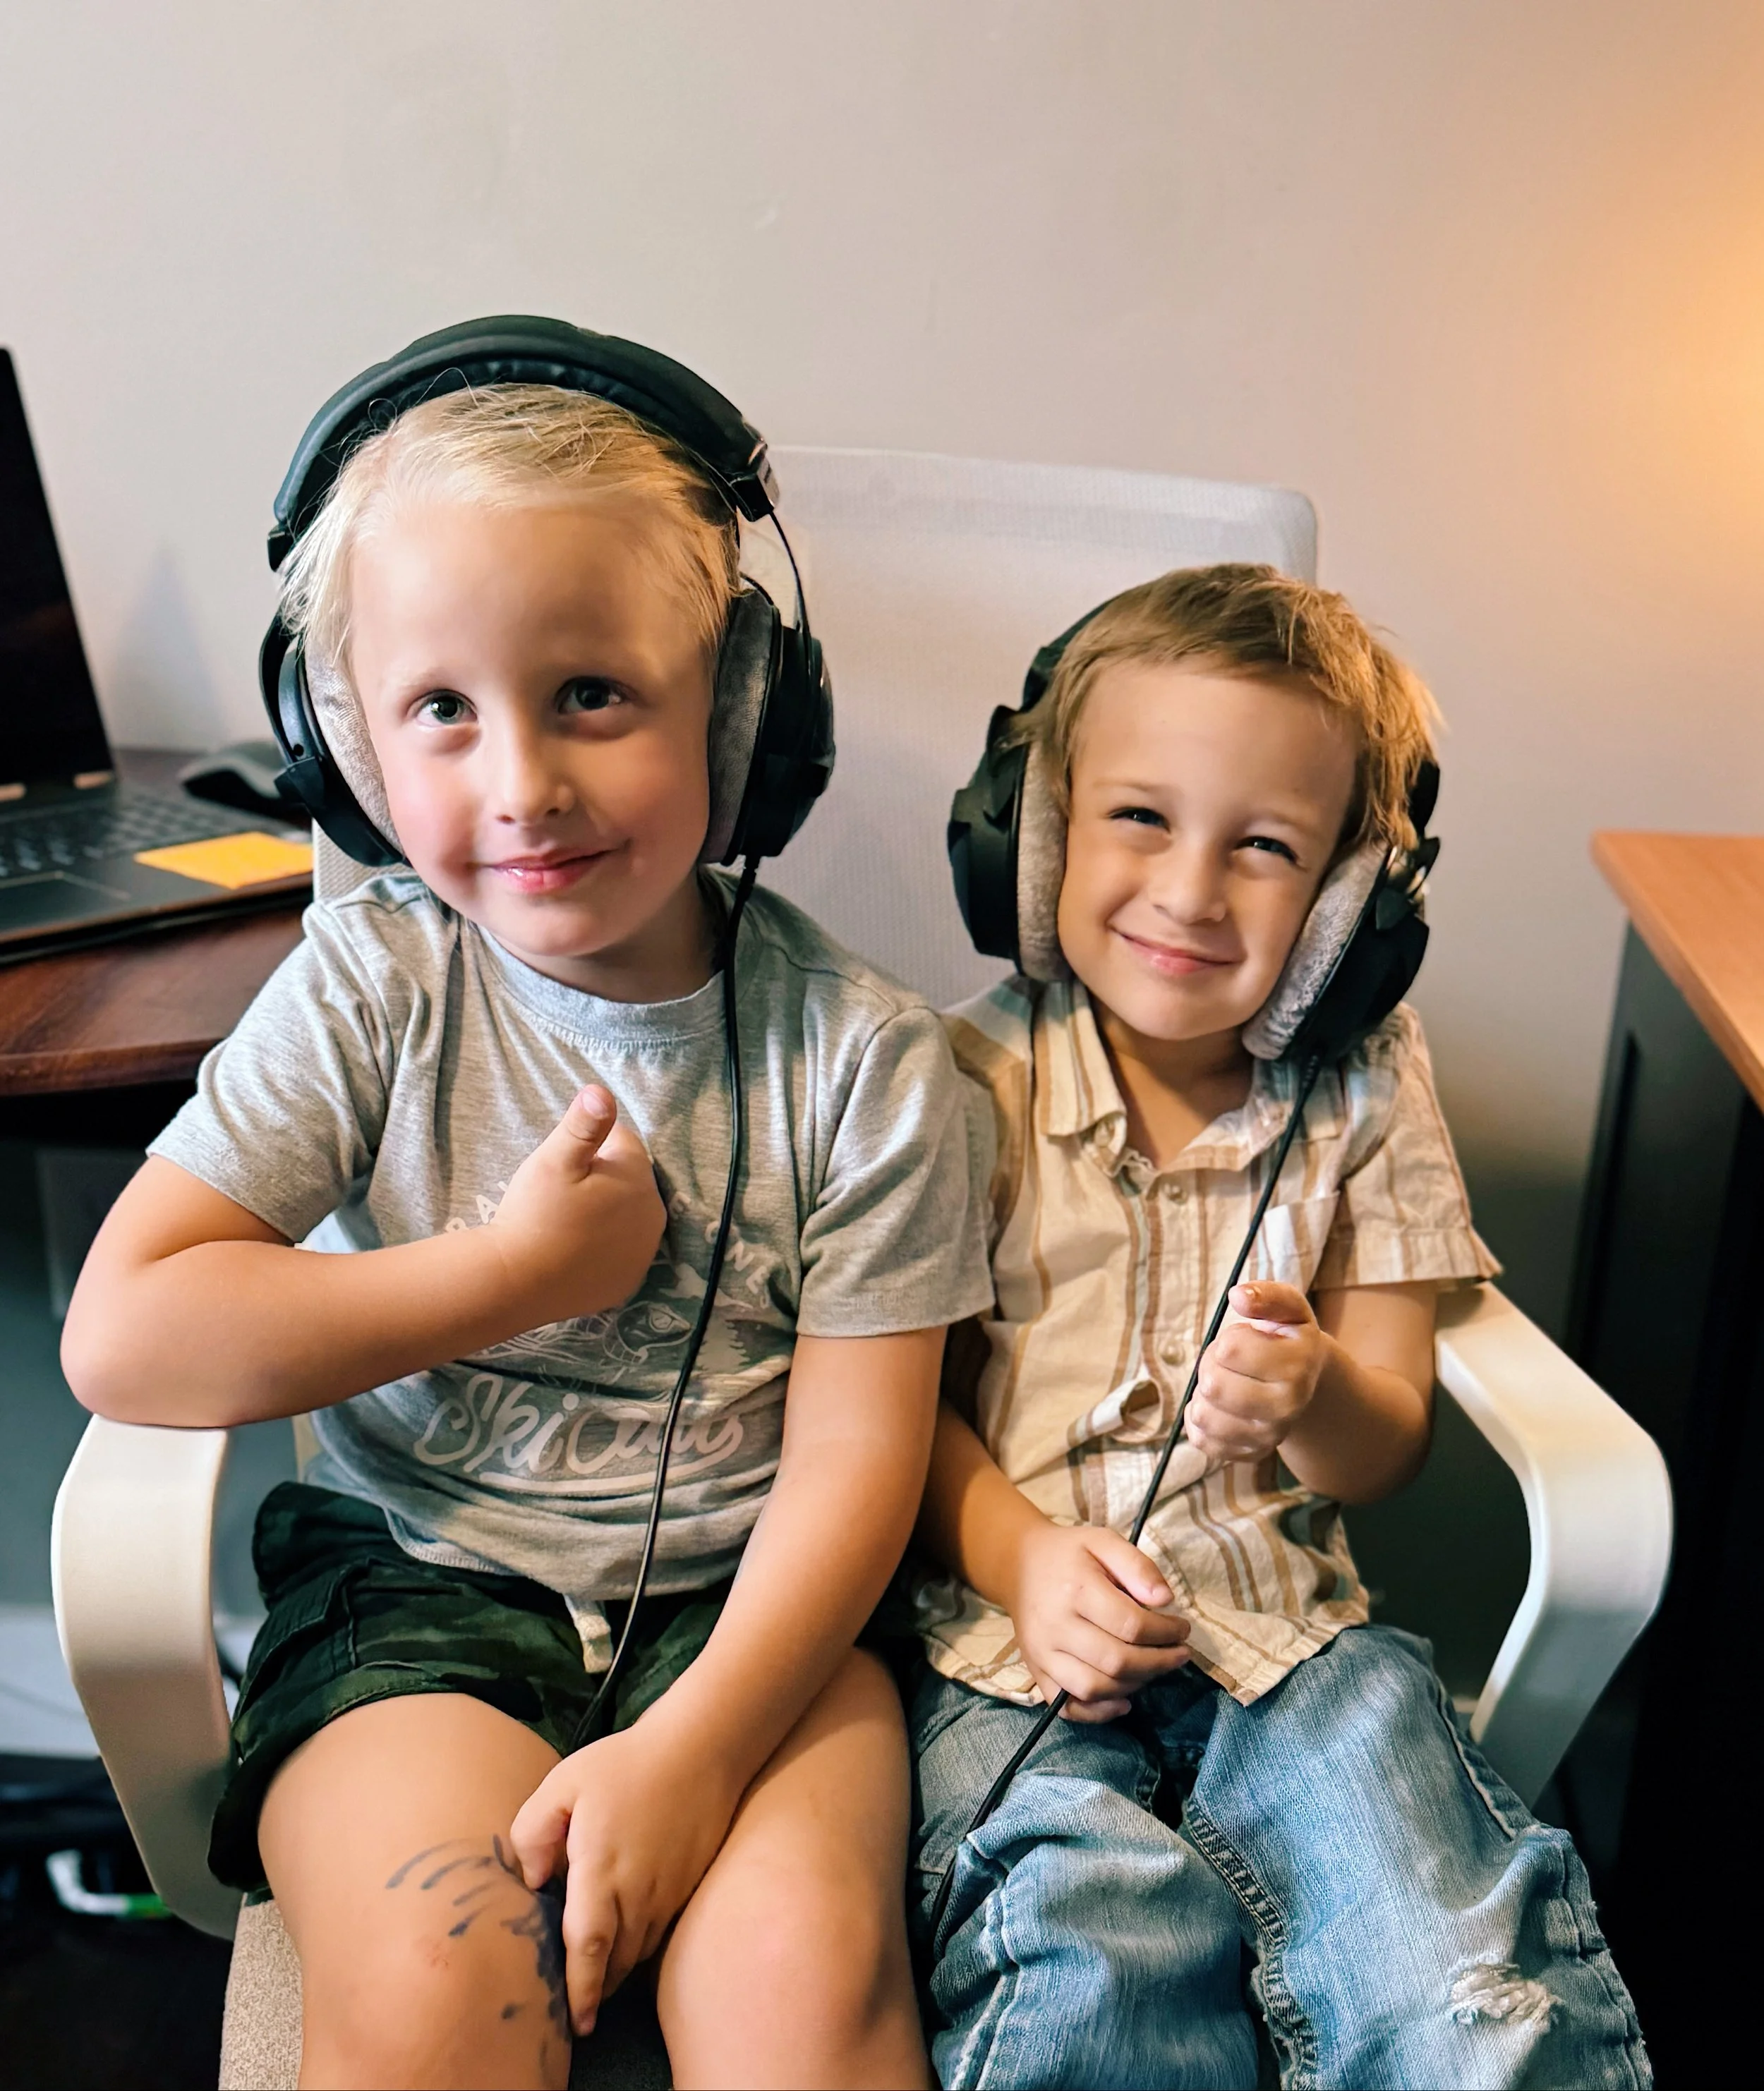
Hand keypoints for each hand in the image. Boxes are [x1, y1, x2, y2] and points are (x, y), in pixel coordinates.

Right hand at [491, 1086, 665, 1323]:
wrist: (518, 1282)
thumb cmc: (534, 1214)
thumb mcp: (554, 1160)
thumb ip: (584, 1124)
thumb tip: (602, 1091)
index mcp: (638, 1176)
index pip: (621, 1142)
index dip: (588, 1149)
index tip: (563, 1168)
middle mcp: (654, 1213)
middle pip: (627, 1179)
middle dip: (600, 1179)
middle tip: (561, 1198)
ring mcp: (644, 1252)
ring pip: (626, 1214)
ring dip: (605, 1211)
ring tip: (565, 1224)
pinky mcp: (630, 1280)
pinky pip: (621, 1250)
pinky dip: (604, 1246)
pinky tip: (575, 1250)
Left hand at [511, 1715, 738, 2034]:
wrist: (703, 1748)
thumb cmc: (627, 1763)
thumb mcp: (563, 1783)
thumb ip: (533, 1833)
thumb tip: (532, 1882)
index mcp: (601, 1869)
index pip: (589, 1946)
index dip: (581, 1989)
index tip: (576, 2021)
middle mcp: (637, 1892)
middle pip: (615, 1962)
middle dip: (595, 1987)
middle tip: (573, 2001)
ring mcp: (667, 1892)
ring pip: (638, 1951)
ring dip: (616, 1968)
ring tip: (594, 1971)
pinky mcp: (685, 1886)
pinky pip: (657, 1931)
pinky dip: (637, 1944)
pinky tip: (623, 1931)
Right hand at [1000, 1518, 1189, 1722]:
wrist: (1018, 1564)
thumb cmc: (1068, 1553)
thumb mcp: (1104, 1541)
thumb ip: (1137, 1566)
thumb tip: (1166, 1600)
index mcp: (1075, 1589)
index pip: (1131, 1624)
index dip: (1166, 1632)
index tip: (1182, 1629)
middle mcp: (1055, 1626)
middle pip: (1116, 1661)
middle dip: (1159, 1663)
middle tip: (1179, 1654)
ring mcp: (1043, 1653)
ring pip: (1094, 1688)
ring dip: (1135, 1685)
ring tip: (1153, 1669)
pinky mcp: (1036, 1672)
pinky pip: (1068, 1706)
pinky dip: (1099, 1713)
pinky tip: (1124, 1700)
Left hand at [1186, 1280, 1328, 1466]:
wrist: (1308, 1380)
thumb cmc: (1288, 1338)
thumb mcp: (1287, 1308)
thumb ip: (1266, 1296)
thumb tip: (1238, 1295)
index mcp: (1297, 1366)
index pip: (1229, 1350)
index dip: (1228, 1340)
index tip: (1243, 1341)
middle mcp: (1286, 1407)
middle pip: (1213, 1385)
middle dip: (1211, 1365)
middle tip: (1229, 1362)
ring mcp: (1268, 1436)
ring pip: (1203, 1415)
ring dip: (1203, 1394)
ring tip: (1225, 1383)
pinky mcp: (1249, 1453)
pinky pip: (1203, 1440)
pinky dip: (1200, 1420)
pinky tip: (1218, 1407)